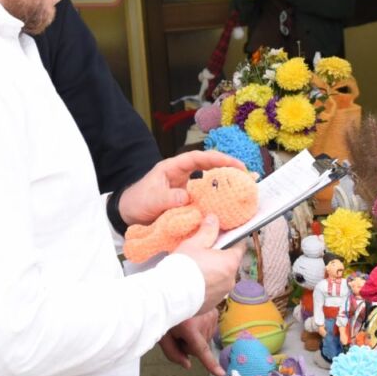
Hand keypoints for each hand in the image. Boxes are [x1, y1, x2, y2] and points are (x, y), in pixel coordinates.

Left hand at [119, 149, 243, 226]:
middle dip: (228, 170)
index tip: (234, 164)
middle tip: (248, 176)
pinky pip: (205, 202)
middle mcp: (183, 177)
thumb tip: (187, 197)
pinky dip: (216, 204)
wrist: (128, 217)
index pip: (198, 158)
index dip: (217, 159)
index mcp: (173, 168)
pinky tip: (228, 209)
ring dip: (225, 187)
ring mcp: (187, 190)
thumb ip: (167, 198)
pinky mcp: (188, 204)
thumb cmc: (137, 202)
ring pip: (209, 185)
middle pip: (209, 168)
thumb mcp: (151, 199)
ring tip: (244, 191)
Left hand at [158, 308, 223, 375]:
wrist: (174, 296)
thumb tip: (188, 365)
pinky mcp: (215, 313)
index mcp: (189, 328)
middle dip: (189, 344)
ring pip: (205, 339)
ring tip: (186, 324)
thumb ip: (173, 353)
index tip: (220, 373)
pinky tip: (194, 321)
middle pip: (199, 347)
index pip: (201, 350)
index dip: (210, 363)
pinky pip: (209, 331)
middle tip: (178, 333)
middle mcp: (204, 322)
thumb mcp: (164, 336)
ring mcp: (211, 316)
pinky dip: (202, 329)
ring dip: (196, 336)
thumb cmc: (167, 316)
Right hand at [176, 217, 246, 312]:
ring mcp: (222, 294)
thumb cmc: (182, 268)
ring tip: (196, 268)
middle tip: (204, 251)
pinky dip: (206, 286)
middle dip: (219, 257)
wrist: (169, 296)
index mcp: (230, 263)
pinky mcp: (212, 304)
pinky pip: (212, 291)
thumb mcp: (194, 244)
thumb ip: (207, 231)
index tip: (223, 236)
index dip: (232, 240)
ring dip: (213, 273)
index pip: (240, 247)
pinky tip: (193, 283)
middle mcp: (230, 280)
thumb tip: (214, 219)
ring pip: (221, 278)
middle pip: (229, 263)